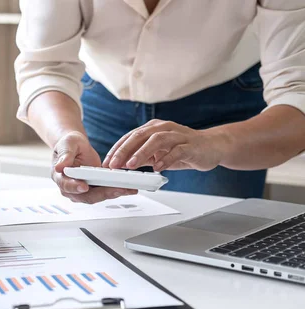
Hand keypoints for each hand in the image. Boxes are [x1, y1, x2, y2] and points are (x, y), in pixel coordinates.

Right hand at [52, 132, 136, 203]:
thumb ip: (65, 155)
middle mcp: (70, 188)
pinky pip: (105, 193)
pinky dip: (117, 190)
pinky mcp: (94, 190)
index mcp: (60, 177)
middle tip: (117, 189)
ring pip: (97, 197)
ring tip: (128, 188)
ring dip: (113, 193)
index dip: (75, 187)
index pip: (66, 185)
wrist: (76, 147)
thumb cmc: (69, 145)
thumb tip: (59, 167)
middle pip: (86, 196)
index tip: (84, 186)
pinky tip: (128, 188)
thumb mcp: (67, 144)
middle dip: (103, 193)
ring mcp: (82, 191)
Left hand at [103, 119, 227, 171]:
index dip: (116, 150)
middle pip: (140, 135)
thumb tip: (122, 165)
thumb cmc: (183, 149)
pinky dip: (166, 159)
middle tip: (114, 164)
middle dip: (124, 150)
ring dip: (142, 153)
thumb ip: (141, 158)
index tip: (106, 163)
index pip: (130, 137)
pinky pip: (177, 151)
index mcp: (153, 128)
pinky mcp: (190, 145)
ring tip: (132, 166)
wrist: (212, 147)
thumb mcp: (157, 154)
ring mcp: (178, 135)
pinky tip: (158, 168)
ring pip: (157, 140)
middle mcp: (164, 128)